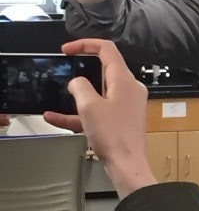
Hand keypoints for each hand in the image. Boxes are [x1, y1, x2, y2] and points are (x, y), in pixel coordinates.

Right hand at [43, 39, 156, 198]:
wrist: (128, 165)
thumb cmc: (115, 137)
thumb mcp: (89, 107)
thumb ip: (80, 87)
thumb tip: (77, 83)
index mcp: (124, 80)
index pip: (107, 49)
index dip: (85, 44)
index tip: (68, 49)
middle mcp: (129, 89)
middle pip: (104, 70)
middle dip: (82, 70)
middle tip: (66, 69)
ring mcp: (127, 105)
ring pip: (99, 92)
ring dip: (78, 96)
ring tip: (60, 98)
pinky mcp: (122, 119)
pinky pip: (98, 110)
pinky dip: (80, 113)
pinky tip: (57, 118)